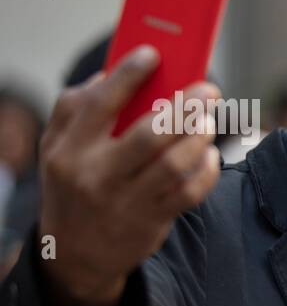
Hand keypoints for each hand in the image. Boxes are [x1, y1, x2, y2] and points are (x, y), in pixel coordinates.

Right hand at [36, 46, 220, 305]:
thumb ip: (74, 108)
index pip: (100, 104)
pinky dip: (206, 171)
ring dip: (200, 137)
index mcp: (70, 148)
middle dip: (185, 107)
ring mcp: (126, 200)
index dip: (129, 75)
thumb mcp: (57, 147)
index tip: (154, 54)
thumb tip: (107, 74)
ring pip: (174, 164)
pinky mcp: (151, 220)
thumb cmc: (73, 183)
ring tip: (209, 121)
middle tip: (208, 90)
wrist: (75, 252)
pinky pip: (189, 193)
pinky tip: (210, 155)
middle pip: (150, 135)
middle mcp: (96, 174)